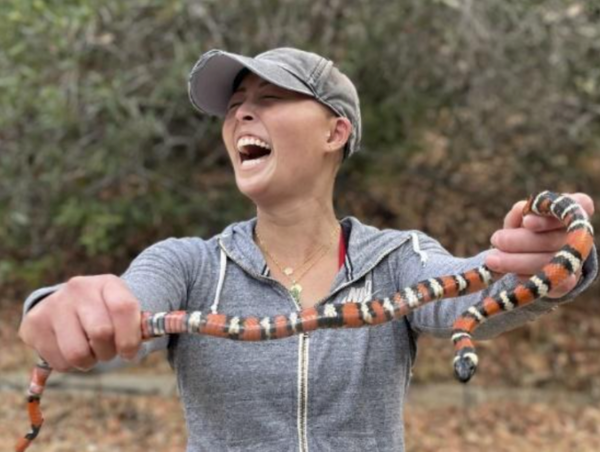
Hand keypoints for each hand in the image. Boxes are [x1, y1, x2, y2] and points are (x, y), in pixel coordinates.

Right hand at [18, 275, 140, 371]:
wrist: (69, 307)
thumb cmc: (106, 315)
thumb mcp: (125, 313)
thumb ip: (141, 325)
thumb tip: (173, 326)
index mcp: (107, 283)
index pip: (124, 308)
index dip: (130, 337)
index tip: (130, 352)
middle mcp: (79, 288)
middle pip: (101, 333)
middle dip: (109, 352)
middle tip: (107, 351)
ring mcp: (54, 304)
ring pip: (78, 353)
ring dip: (89, 361)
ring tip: (90, 351)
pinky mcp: (33, 323)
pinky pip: (59, 362)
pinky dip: (70, 366)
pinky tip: (70, 349)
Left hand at [485, 192, 594, 298]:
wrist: (527, 258)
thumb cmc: (523, 229)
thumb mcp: (519, 218)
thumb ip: (520, 212)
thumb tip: (520, 210)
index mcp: (576, 208)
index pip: (577, 206)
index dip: (551, 217)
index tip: (527, 222)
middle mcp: (581, 234)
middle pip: (552, 239)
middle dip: (519, 241)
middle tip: (495, 239)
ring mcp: (577, 258)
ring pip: (546, 261)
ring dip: (515, 261)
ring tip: (491, 260)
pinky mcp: (568, 281)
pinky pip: (545, 280)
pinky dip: (523, 277)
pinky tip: (509, 273)